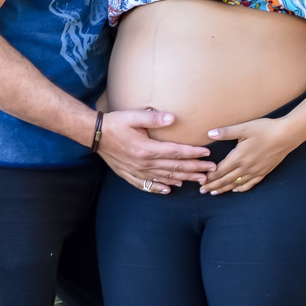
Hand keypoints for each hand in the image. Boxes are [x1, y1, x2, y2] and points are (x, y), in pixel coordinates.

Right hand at [98, 109, 217, 193]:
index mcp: (148, 149)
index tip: (207, 154)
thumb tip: (173, 118)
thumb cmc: (115, 123)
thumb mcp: (133, 116)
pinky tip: (169, 190)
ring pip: (165, 177)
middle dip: (195, 169)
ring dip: (183, 179)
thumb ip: (154, 117)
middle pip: (175, 167)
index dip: (193, 153)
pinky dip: (160, 188)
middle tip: (211, 171)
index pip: (176, 152)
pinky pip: (148, 185)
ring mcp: (137, 171)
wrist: (94, 135)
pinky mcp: (130, 174)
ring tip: (198, 181)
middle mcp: (145, 163)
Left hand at [201, 117, 296, 194]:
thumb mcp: (243, 128)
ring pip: (237, 184)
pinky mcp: (264, 172)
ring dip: (224, 189)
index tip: (200, 181)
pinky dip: (241, 188)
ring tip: (215, 193)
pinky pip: (250, 184)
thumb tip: (209, 133)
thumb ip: (226, 132)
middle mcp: (246, 167)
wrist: (286, 136)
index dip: (210, 176)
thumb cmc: (264, 129)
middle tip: (203, 191)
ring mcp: (255, 171)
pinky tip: (236, 190)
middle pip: (226, 179)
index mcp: (238, 157)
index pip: (220, 170)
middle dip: (213, 185)